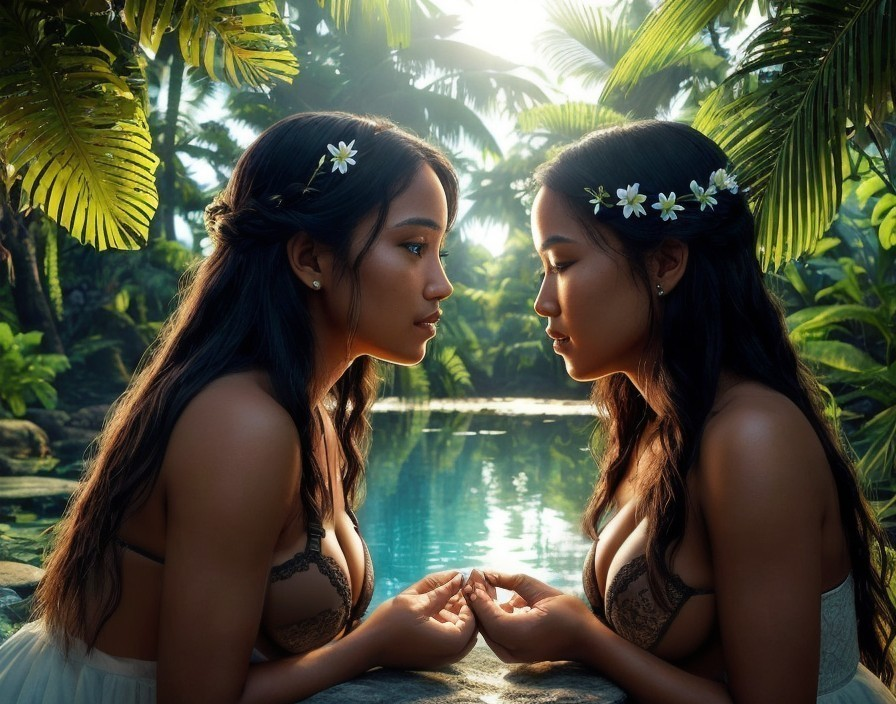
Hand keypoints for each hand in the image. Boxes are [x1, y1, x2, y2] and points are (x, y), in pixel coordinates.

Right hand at [360, 571, 476, 669]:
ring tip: (441, 599)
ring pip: (461, 636)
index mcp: (451, 640)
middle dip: (463, 608)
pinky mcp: (433, 660)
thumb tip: (459, 577)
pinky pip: (450, 643)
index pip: (473, 617)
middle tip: (451, 591)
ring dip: (455, 617)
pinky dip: (447, 627)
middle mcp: (451, 654)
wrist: (367, 647)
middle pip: (470, 628)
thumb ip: (443, 591)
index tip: (459, 584)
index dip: (467, 598)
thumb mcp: (418, 601)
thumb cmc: (390, 623)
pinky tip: (434, 613)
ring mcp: (442, 660)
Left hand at [463, 569, 592, 663]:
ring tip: (485, 584)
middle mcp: (512, 650)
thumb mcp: (541, 592)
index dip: (478, 595)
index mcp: (519, 635)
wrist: (586, 641)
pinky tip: (498, 598)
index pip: (488, 615)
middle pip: (483, 623)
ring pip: (487, 629)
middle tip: (475, 577)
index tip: (473, 576)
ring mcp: (511, 655)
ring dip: (485, 607)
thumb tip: (488, 574)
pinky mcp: (513, 654)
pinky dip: (493, 616)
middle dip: (478, 600)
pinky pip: (495, 633)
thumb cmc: (569, 615)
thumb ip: (513, 581)